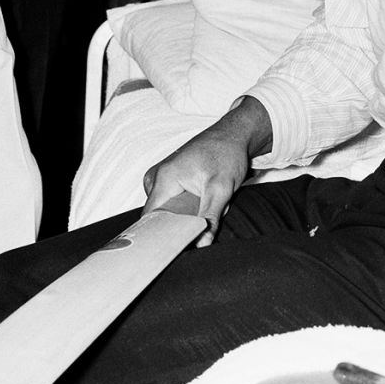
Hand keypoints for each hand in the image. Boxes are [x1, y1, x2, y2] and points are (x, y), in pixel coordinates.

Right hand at [142, 97, 272, 245]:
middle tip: (203, 221)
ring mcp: (160, 178)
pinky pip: (172, 203)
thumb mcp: (221, 188)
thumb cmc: (226, 154)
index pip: (151, 218)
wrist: (233, 135)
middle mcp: (157, 177)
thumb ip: (210, 216)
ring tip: (206, 203)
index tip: (175, 248)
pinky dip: (188, 207)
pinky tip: (203, 198)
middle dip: (181, 224)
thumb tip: (202, 244)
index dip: (160, 236)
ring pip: (169, 211)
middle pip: (160, 216)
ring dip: (188, 215)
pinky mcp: (168, 180)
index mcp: (164, 178)